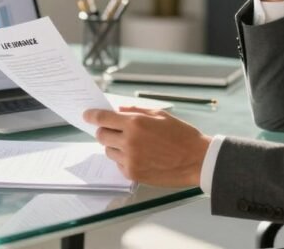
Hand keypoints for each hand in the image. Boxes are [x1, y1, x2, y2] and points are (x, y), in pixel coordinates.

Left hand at [83, 106, 211, 187]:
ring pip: (108, 150)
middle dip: (104, 131)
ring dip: (114, 146)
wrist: (197, 160)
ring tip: (133, 144)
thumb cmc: (181, 135)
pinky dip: (123, 159)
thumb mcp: (160, 115)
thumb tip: (119, 110)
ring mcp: (130, 159)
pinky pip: (118, 164)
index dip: (91, 116)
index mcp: (135, 123)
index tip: (86, 115)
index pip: (102, 118)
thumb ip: (136, 111)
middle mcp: (129, 142)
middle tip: (114, 130)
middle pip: (101, 135)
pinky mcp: (133, 174)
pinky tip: (139, 156)